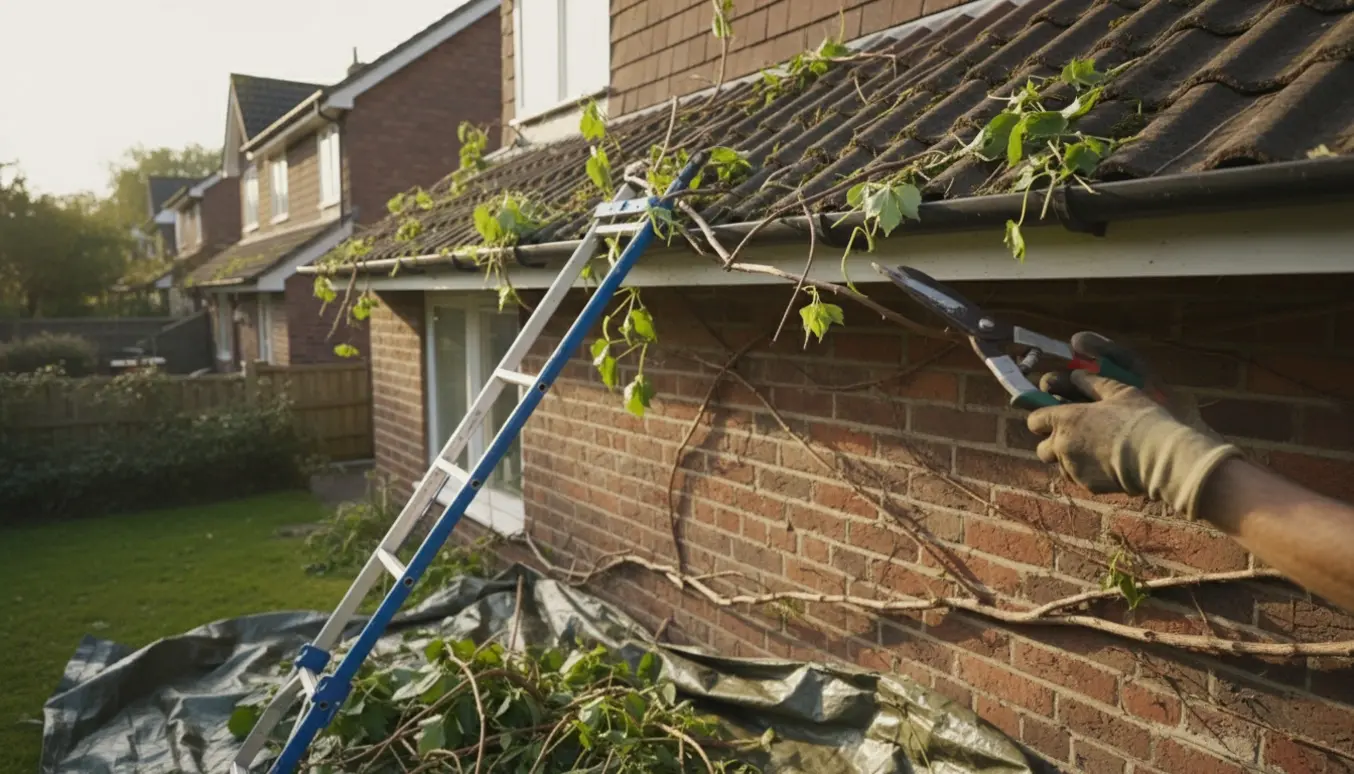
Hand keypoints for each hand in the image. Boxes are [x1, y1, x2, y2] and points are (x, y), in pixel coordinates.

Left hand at [1026, 333, 1241, 517]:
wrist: (1158, 457)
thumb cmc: (1140, 418)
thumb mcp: (1119, 391)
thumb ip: (1092, 382)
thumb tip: (1076, 374)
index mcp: (1065, 419)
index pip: (1035, 421)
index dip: (1043, 419)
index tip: (1056, 418)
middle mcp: (1062, 445)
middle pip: (1042, 448)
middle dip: (1053, 444)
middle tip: (1075, 439)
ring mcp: (1073, 468)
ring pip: (1060, 466)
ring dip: (1070, 460)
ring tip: (1096, 453)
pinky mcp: (1087, 485)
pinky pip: (1079, 479)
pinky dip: (1087, 473)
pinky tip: (1108, 465)